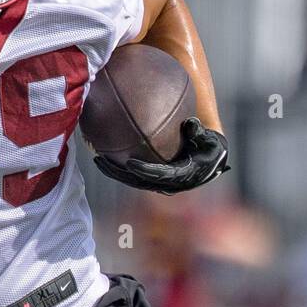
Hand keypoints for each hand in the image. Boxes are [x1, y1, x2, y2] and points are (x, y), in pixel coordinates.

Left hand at [94, 118, 229, 195]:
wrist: (210, 159)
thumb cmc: (209, 145)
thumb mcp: (209, 138)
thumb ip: (199, 132)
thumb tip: (190, 122)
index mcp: (182, 176)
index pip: (160, 175)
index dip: (145, 171)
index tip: (129, 163)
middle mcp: (168, 184)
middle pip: (138, 181)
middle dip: (119, 173)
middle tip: (100, 160)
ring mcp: (158, 183)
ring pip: (133, 180)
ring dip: (114, 171)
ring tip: (96, 158)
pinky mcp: (152, 179)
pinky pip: (133, 175)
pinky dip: (119, 167)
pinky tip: (104, 154)